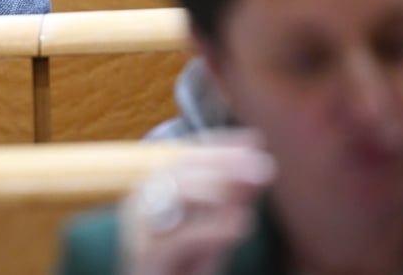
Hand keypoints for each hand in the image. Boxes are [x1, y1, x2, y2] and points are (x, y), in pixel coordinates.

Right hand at [121, 133, 274, 274]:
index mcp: (155, 192)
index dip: (219, 147)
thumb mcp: (214, 229)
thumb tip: (256, 162)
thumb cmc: (182, 267)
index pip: (186, 157)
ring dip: (218, 187)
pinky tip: (240, 222)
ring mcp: (140, 230)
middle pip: (181, 169)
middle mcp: (142, 204)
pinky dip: (212, 228)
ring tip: (252, 185)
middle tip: (261, 165)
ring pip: (176, 194)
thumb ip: (231, 199)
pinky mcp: (147, 258)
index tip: (254, 141)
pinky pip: (180, 238)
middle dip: (223, 163)